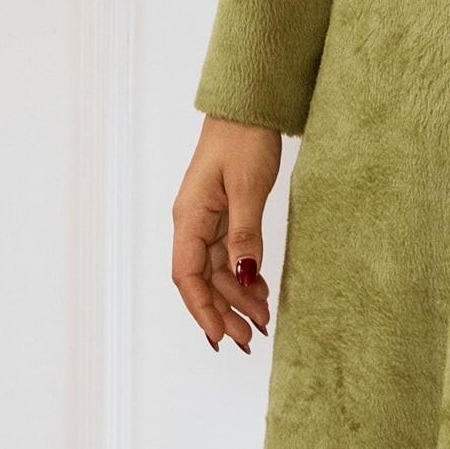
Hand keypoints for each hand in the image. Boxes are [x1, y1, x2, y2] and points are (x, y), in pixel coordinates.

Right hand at [173, 116, 281, 353]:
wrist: (248, 109)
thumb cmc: (243, 140)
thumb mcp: (248, 189)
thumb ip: (245, 234)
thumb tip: (243, 275)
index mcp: (190, 218)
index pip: (187, 276)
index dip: (201, 310)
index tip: (219, 337)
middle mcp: (193, 224)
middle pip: (202, 280)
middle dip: (223, 312)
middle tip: (250, 339)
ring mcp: (208, 221)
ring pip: (217, 272)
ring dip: (237, 298)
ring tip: (262, 321)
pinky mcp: (224, 216)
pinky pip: (229, 256)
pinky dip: (244, 277)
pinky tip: (261, 291)